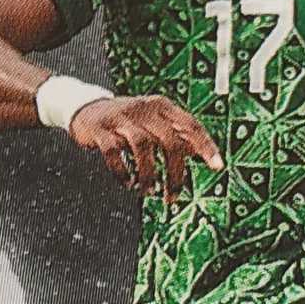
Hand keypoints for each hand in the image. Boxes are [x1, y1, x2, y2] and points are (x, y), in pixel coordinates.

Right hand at [69, 93, 223, 203]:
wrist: (87, 108)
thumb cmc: (128, 121)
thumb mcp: (155, 122)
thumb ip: (177, 134)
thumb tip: (203, 152)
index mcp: (162, 107)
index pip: (191, 125)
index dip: (206, 146)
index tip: (218, 167)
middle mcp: (144, 108)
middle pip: (169, 141)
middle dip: (174, 174)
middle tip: (172, 197)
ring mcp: (121, 117)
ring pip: (143, 146)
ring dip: (148, 175)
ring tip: (147, 192)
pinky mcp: (101, 128)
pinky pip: (114, 152)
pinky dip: (122, 171)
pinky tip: (127, 183)